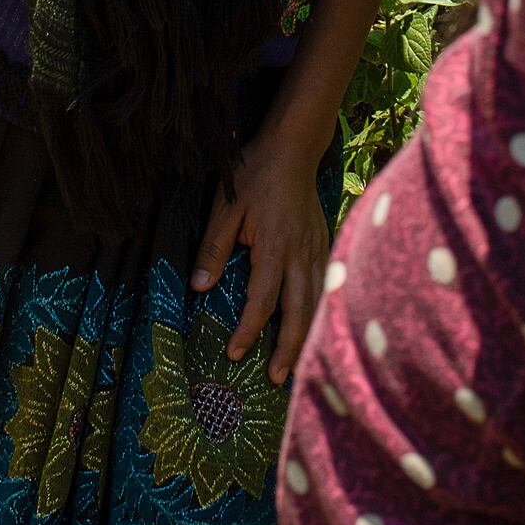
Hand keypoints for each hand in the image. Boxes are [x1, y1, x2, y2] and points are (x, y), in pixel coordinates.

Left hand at [191, 136, 331, 383]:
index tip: (235, 353)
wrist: (293, 146)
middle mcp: (300, 254)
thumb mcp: (225, 206)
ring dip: (307, 336)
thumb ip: (214, 248)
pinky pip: (325, 286)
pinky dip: (320, 312)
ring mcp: (317, 250)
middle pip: (298, 311)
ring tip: (297, 365)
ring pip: (316, 302)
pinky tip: (315, 326)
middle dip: (288, 348)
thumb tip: (199, 287)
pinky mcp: (325, 244)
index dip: (249, 330)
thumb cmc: (254, 173)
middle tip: (276, 378)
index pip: (262, 300)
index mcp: (274, 247)